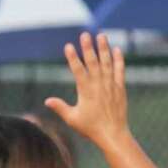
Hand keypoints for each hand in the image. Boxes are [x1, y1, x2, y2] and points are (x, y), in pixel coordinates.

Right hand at [45, 32, 127, 149]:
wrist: (112, 133)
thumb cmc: (90, 128)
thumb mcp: (72, 119)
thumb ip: (60, 107)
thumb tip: (47, 100)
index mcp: (85, 91)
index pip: (78, 70)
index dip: (72, 57)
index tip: (68, 46)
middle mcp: (99, 84)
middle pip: (93, 62)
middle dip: (88, 47)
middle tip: (85, 34)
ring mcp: (111, 84)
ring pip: (107, 62)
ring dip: (104, 48)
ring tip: (101, 36)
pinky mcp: (120, 88)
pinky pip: (119, 70)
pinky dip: (118, 59)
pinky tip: (116, 49)